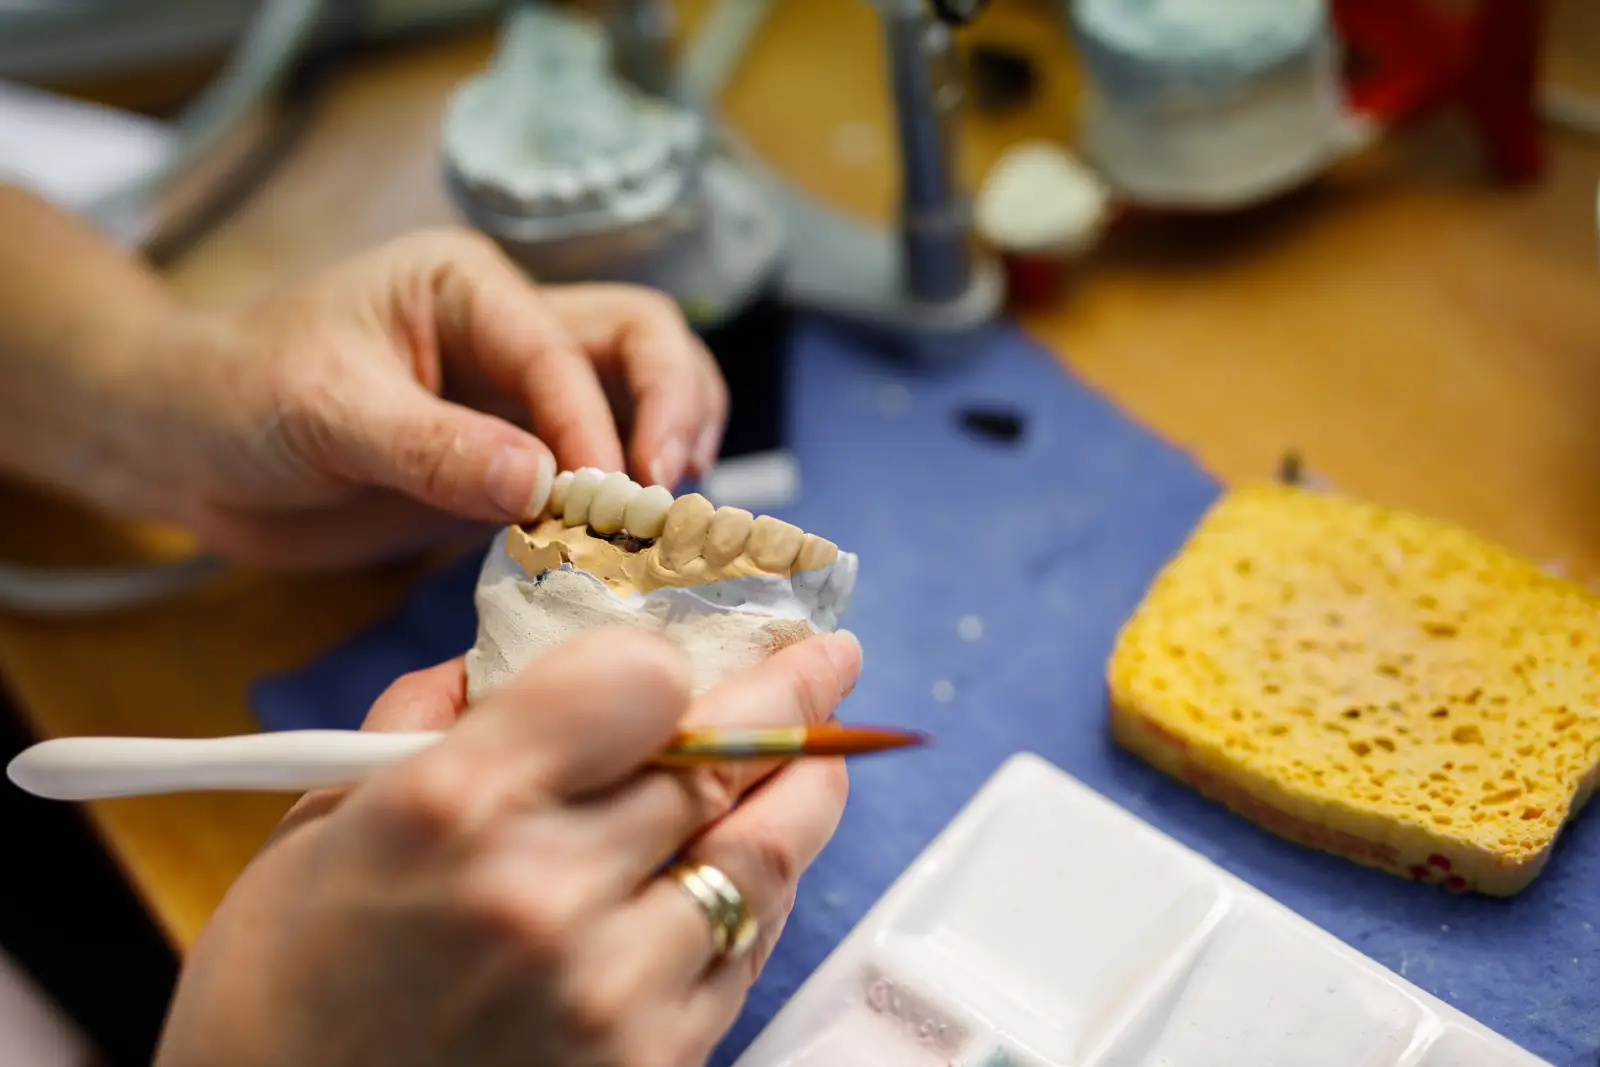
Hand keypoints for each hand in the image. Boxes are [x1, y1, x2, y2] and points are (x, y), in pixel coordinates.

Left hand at [112, 228, 726, 567]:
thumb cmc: (240, 397)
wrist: (190, 448)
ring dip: (671, 442)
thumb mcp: (327, 414)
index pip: (564, 347)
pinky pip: (598, 468)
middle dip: (673, 407)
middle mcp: (510, 328)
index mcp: (467, 286)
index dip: (596, 424)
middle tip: (668, 492)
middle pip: (640, 341)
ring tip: (671, 512)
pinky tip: (634, 539)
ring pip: (639, 394)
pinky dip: (630, 498)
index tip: (606, 501)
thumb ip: (435, 449)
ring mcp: (518, 396)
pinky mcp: (515, 460)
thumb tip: (546, 488)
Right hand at [153, 627, 860, 1066]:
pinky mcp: (649, 1062)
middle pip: (720, 759)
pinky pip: (747, 952)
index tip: (673, 661)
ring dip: (806, 789)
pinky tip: (765, 856)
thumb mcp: (320, 821)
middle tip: (823, 663)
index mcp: (455, 805)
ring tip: (828, 750)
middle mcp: (544, 891)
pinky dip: (765, 890)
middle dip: (785, 698)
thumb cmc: (281, 990)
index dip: (668, 661)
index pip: (639, 681)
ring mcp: (609, 987)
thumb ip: (429, 718)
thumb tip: (517, 657)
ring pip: (761, 854)